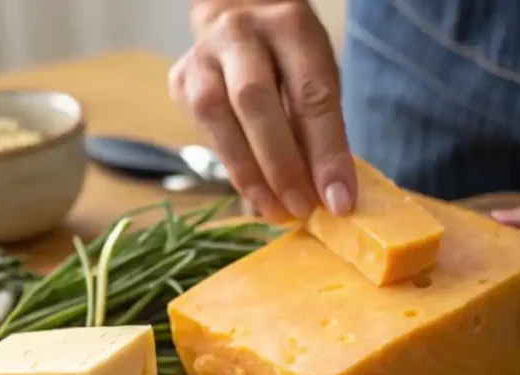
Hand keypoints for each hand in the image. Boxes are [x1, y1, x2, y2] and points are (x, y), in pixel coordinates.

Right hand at [169, 0, 354, 220]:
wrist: (237, 15)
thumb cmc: (288, 54)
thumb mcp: (317, 73)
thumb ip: (320, 125)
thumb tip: (327, 193)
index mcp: (289, 24)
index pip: (310, 93)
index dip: (325, 153)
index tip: (338, 200)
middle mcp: (240, 33)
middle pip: (254, 100)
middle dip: (280, 165)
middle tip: (301, 208)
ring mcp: (202, 55)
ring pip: (216, 115)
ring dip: (248, 173)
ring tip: (274, 209)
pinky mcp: (180, 79)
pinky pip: (203, 129)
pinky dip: (231, 164)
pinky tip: (251, 189)